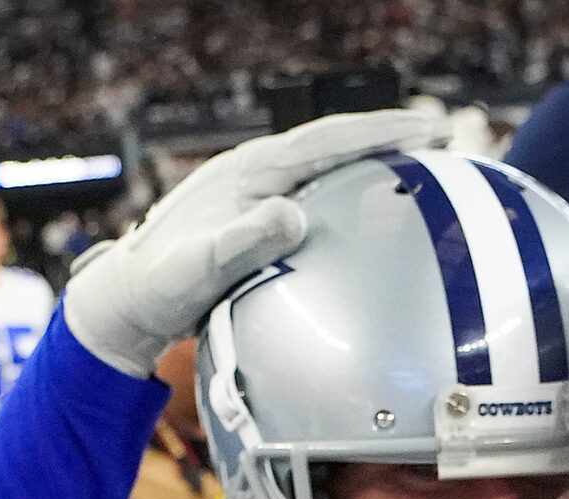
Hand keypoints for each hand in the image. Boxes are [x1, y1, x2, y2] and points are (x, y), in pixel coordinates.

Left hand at [62, 109, 447, 378]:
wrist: (125, 299)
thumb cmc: (158, 286)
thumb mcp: (199, 268)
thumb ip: (244, 241)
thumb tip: (293, 216)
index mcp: (248, 172)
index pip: (326, 140)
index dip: (379, 132)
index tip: (428, 128)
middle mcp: (254, 173)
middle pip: (333, 144)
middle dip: (387, 137)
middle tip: (443, 135)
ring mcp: (253, 193)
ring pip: (325, 167)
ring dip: (370, 161)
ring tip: (419, 164)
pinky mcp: (253, 217)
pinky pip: (313, 194)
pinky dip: (347, 190)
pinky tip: (368, 208)